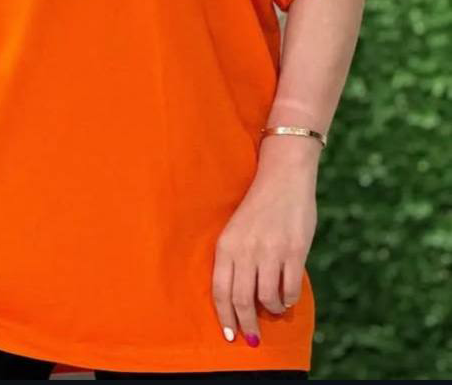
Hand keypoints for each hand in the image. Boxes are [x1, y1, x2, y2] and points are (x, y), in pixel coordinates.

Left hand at [211, 136, 319, 345]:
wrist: (283, 176)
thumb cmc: (258, 206)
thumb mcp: (236, 229)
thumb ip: (235, 258)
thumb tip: (239, 298)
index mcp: (226, 245)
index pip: (220, 290)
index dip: (225, 316)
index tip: (229, 335)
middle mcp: (245, 250)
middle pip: (241, 300)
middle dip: (247, 325)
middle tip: (253, 339)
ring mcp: (271, 251)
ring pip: (267, 299)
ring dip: (271, 310)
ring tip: (274, 309)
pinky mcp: (294, 251)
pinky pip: (289, 289)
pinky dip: (289, 300)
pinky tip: (287, 297)